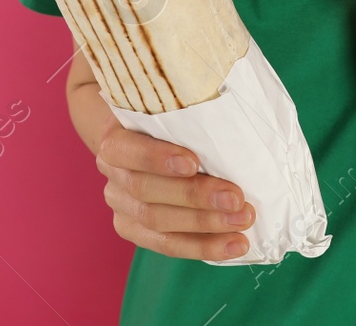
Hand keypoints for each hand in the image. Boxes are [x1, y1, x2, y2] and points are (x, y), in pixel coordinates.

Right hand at [95, 113, 255, 259]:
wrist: (145, 139)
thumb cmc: (171, 120)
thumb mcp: (173, 110)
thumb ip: (192, 118)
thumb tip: (238, 126)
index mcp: (115, 138)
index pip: (127, 150)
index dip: (157, 158)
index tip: (193, 162)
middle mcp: (113, 173)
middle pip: (146, 191)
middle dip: (195, 197)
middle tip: (236, 198)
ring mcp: (121, 205)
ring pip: (157, 222)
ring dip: (205, 225)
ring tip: (242, 222)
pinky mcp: (133, 229)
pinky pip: (167, 244)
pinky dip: (203, 246)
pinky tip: (233, 245)